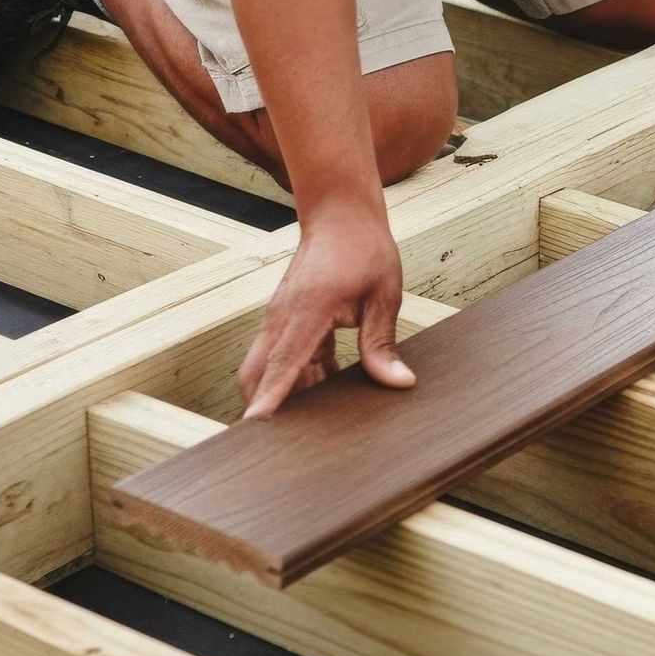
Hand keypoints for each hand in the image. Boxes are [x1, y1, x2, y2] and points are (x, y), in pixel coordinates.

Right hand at [237, 202, 415, 417]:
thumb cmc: (363, 249)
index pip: (282, 364)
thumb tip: (397, 382)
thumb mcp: (383, 297)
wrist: (341, 214)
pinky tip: (327, 386)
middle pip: (257, 373)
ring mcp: (281, 318)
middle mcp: (283, 318)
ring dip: (287, 392)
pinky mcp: (287, 319)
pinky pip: (283, 356)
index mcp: (306, 312)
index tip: (259, 426)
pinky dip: (298, 375)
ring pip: (267, 367)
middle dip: (264, 405)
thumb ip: (382, 344)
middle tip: (284, 441)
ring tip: (317, 419)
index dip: (271, 398)